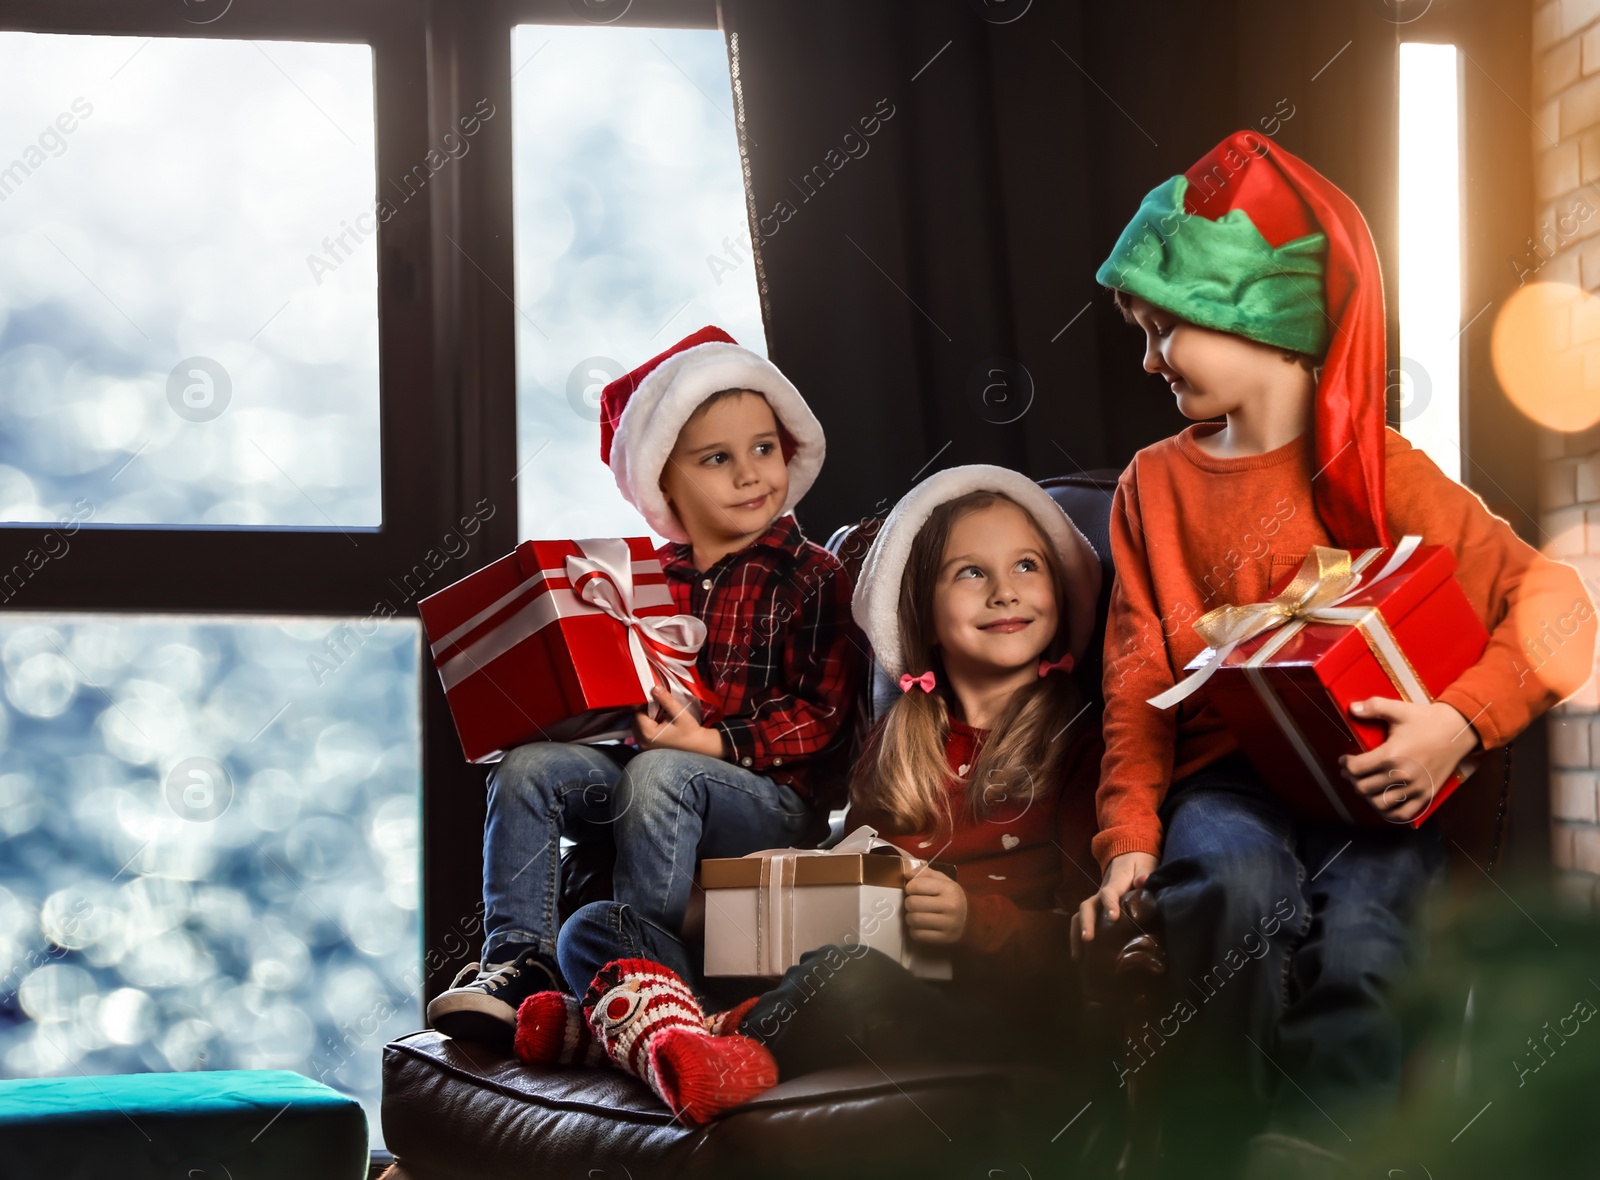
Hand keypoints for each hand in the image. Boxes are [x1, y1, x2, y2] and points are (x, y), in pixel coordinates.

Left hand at [632, 686, 726, 758]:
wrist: (696, 746)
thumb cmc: (689, 731)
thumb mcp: (679, 713)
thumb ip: (666, 700)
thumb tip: (654, 688)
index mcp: (648, 733)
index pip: (638, 712)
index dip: (647, 705)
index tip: (658, 702)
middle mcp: (642, 742)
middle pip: (636, 719)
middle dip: (646, 712)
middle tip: (661, 709)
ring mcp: (644, 746)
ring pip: (638, 726)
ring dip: (647, 719)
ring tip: (662, 717)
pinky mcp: (647, 748)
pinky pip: (642, 732)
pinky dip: (649, 726)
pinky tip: (660, 725)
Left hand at [903, 868, 967, 944]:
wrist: (971, 920)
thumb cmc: (952, 898)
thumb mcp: (944, 881)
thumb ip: (926, 873)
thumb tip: (907, 875)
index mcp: (949, 889)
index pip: (916, 886)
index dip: (910, 887)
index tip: (913, 890)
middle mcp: (950, 906)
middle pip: (912, 903)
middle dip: (909, 903)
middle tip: (915, 903)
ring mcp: (947, 924)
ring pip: (913, 919)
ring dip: (910, 917)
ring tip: (917, 914)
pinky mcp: (943, 938)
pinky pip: (917, 934)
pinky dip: (914, 930)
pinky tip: (921, 926)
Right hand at [1074, 851, 1157, 956]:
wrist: (1126, 860)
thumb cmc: (1137, 867)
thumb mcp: (1143, 865)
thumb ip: (1144, 873)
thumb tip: (1142, 881)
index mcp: (1114, 884)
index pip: (1109, 893)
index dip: (1110, 904)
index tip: (1114, 918)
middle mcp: (1100, 895)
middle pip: (1087, 907)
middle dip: (1086, 923)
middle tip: (1088, 939)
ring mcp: (1096, 904)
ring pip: (1080, 917)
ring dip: (1077, 935)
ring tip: (1078, 957)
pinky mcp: (1096, 913)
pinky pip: (1082, 924)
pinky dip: (1078, 940)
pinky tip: (1080, 958)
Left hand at [1341, 697, 1479, 822]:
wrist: (1458, 731)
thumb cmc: (1427, 720)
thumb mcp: (1399, 709)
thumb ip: (1374, 707)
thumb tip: (1352, 708)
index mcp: (1391, 754)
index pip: (1356, 768)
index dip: (1346, 764)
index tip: (1345, 760)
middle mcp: (1402, 775)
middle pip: (1363, 788)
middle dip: (1353, 780)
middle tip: (1352, 773)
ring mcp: (1415, 788)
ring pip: (1379, 803)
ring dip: (1368, 796)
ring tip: (1366, 786)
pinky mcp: (1426, 795)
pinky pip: (1403, 814)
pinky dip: (1389, 812)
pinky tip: (1383, 802)